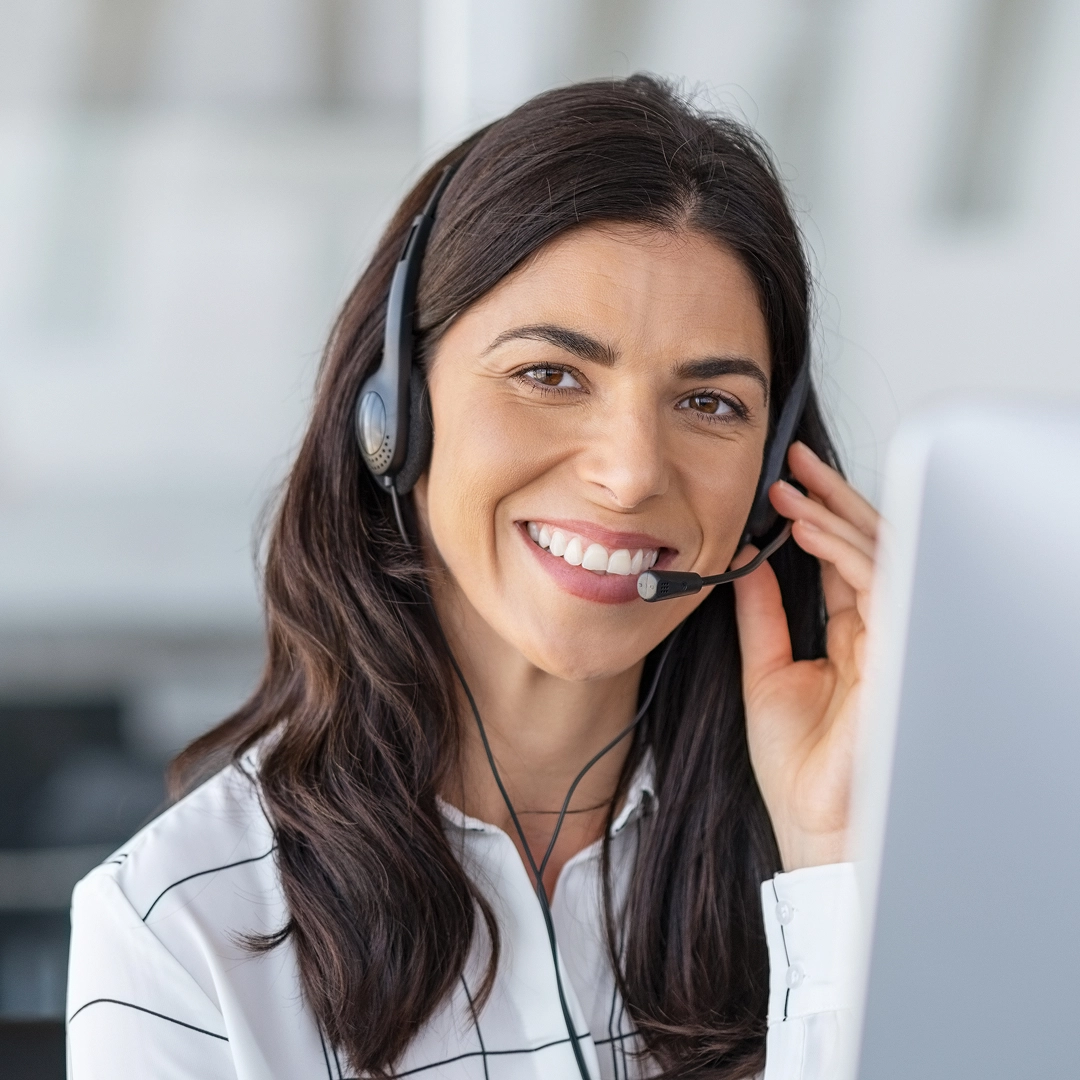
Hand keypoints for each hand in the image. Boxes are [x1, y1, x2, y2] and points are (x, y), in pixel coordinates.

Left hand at [732, 441, 878, 870]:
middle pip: (866, 546)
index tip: (784, 481)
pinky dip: (843, 549)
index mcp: (848, 634)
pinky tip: (808, 528)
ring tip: (793, 489)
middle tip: (797, 461)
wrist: (813, 821)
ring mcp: (891, 638)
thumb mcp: (765, 668)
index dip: (817, 516)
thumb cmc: (797, 764)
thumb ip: (761, 613)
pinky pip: (877, 583)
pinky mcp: (896, 650)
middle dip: (833, 498)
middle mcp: (876, 630)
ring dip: (834, 516)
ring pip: (878, 556)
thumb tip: (744, 562)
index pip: (841, 559)